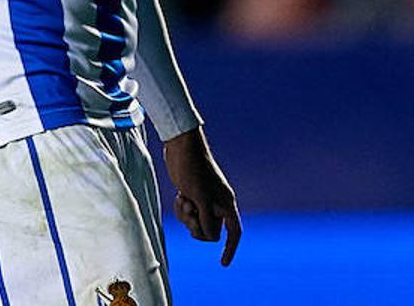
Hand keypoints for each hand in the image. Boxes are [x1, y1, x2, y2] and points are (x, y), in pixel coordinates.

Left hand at [163, 126, 241, 266]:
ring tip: (184, 200)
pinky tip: (179, 196)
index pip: (234, 232)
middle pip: (211, 232)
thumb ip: (206, 221)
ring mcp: (205, 200)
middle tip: (190, 213)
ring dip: (187, 218)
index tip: (223, 264)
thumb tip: (210, 237)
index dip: (230, 248)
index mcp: (226, 204)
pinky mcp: (193, 196)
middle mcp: (218, 204)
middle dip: (197, 227)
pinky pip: (188, 215)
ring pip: (197, 224)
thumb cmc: (194, 170)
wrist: (182, 148)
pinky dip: (182, 210)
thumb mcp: (201, 199)